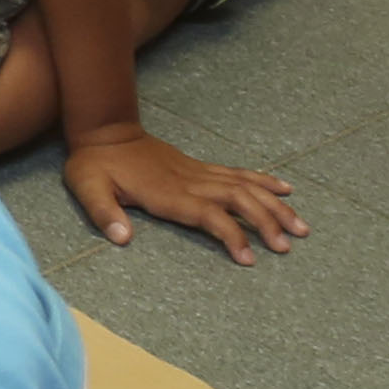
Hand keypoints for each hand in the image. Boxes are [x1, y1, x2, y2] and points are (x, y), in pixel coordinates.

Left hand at [62, 124, 307, 263]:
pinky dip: (264, 181)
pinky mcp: (200, 167)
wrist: (104, 131)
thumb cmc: (94, 164)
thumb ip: (103, 212)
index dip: (231, 235)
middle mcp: (191, 182)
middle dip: (266, 222)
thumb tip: (121, 238)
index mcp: (168, 193)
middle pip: (238, 200)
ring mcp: (198, 173)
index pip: (209, 215)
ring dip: (274, 205)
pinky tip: (285, 189)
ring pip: (246, 187)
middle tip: (288, 245)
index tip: (249, 258)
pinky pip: (238, 173)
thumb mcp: (86, 188)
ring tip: (302, 226)